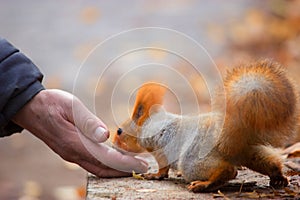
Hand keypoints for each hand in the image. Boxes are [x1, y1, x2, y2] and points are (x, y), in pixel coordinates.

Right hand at [12, 89, 147, 176]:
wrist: (29, 108)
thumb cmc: (51, 103)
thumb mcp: (70, 106)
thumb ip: (88, 122)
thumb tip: (105, 135)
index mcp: (74, 143)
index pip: (107, 158)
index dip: (127, 163)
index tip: (143, 165)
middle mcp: (73, 153)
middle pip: (103, 169)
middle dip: (125, 170)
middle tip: (144, 168)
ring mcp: (70, 154)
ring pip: (97, 169)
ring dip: (116, 170)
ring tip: (133, 165)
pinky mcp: (69, 151)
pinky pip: (91, 163)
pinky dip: (106, 164)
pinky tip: (115, 159)